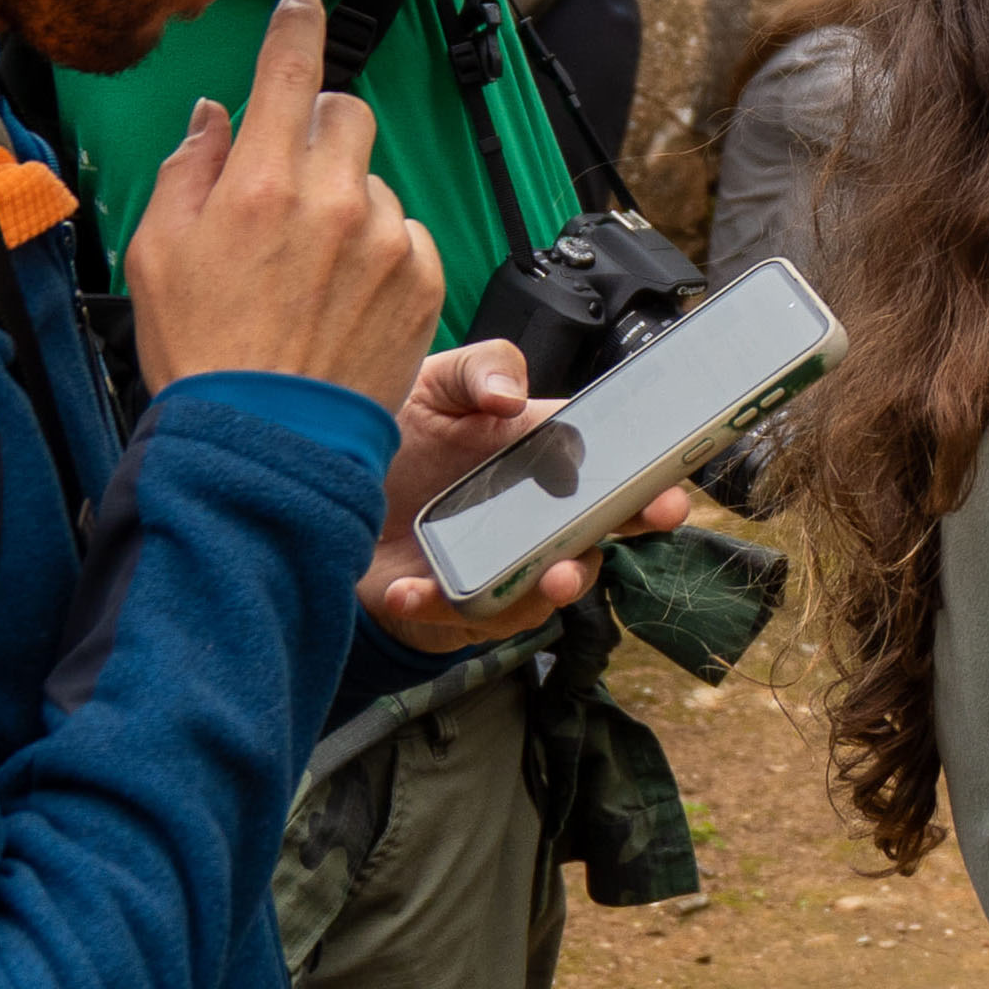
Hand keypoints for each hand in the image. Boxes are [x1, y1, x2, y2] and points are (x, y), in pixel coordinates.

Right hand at [126, 0, 445, 404]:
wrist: (266, 438)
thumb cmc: (203, 350)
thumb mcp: (156, 252)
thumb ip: (190, 170)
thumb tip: (216, 117)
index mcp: (262, 186)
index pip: (289, 73)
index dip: (296, 28)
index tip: (303, 6)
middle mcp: (335, 202)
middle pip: (347, 115)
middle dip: (319, 129)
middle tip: (288, 178)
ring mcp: (388, 240)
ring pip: (376, 180)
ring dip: (348, 198)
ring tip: (308, 266)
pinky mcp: (425, 277)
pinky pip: (408, 232)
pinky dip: (380, 246)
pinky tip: (342, 292)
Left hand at [359, 341, 689, 646]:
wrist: (316, 487)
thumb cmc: (389, 430)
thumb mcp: (434, 380)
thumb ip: (482, 368)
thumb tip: (511, 399)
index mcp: (541, 457)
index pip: (611, 470)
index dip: (651, 485)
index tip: (671, 495)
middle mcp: (528, 517)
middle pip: (593, 538)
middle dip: (616, 541)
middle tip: (625, 535)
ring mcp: (495, 565)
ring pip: (541, 594)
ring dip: (547, 592)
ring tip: (543, 581)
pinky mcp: (450, 605)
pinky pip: (462, 619)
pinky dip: (440, 608)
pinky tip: (408, 590)